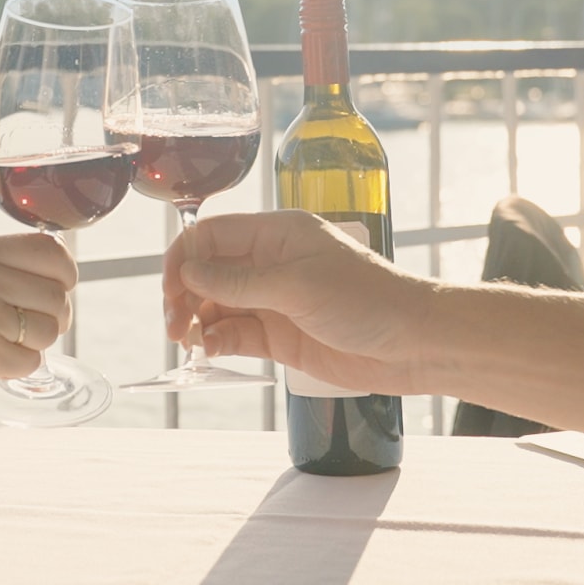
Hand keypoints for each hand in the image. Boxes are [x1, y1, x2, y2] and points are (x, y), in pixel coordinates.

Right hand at [0, 231, 75, 408]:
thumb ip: (2, 263)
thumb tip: (60, 268)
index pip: (52, 251)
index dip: (64, 273)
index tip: (56, 288)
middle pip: (58, 295)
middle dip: (51, 316)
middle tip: (22, 327)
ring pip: (51, 330)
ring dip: (34, 344)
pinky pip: (32, 362)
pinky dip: (15, 368)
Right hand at [163, 211, 433, 396]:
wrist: (413, 344)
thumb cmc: (367, 299)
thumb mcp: (297, 285)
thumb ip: (239, 280)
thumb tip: (187, 272)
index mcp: (277, 234)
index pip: (213, 235)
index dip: (184, 258)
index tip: (171, 288)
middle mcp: (270, 263)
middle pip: (208, 272)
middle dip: (184, 295)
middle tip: (175, 325)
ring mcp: (273, 301)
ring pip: (216, 305)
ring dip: (196, 321)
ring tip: (190, 342)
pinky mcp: (279, 336)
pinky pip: (233, 334)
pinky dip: (215, 341)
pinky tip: (210, 350)